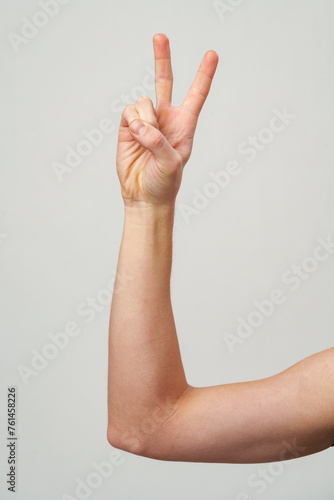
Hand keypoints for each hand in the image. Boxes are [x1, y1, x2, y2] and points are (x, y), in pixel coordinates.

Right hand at [116, 33, 218, 207]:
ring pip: (143, 101)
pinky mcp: (127, 127)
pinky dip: (132, 123)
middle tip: (159, 36)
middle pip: (164, 81)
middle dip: (162, 58)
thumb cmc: (164, 182)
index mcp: (185, 124)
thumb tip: (139, 124)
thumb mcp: (171, 163)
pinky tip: (134, 137)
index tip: (212, 54)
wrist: (143, 196)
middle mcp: (165, 118)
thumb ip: (158, 141)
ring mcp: (146, 121)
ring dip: (145, 119)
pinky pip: (128, 112)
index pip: (197, 94)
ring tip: (145, 140)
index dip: (204, 75)